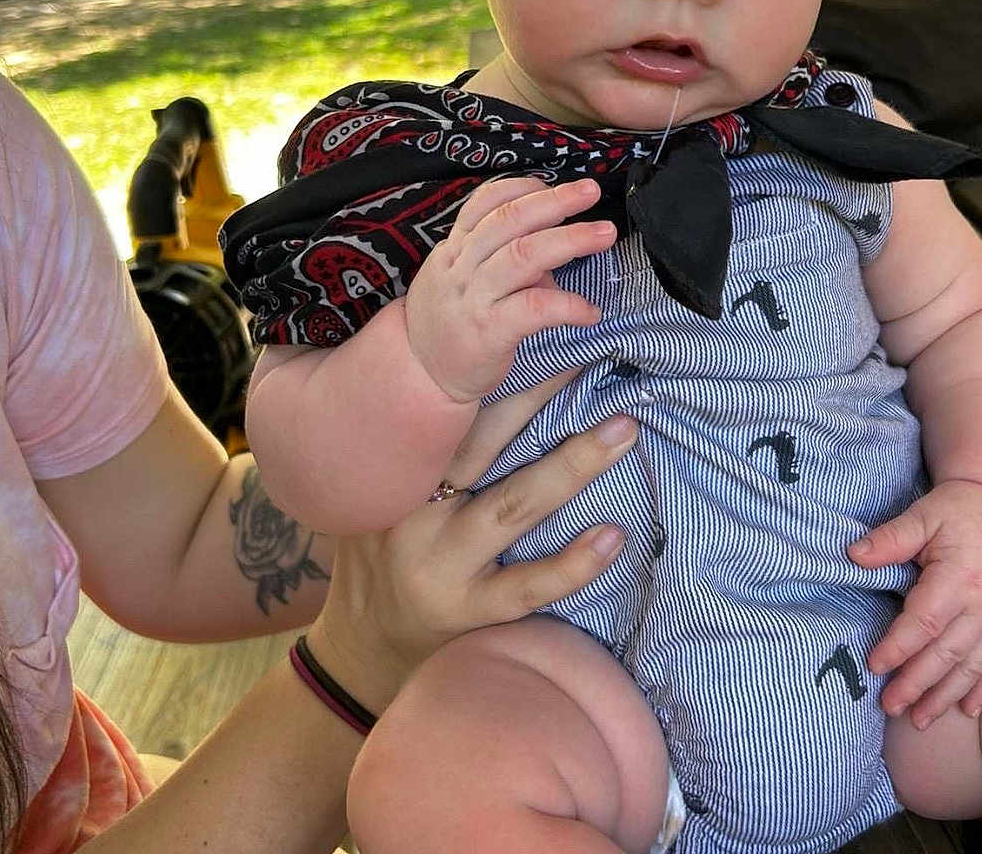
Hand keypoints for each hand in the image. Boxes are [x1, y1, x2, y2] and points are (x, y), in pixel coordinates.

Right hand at [305, 369, 637, 712]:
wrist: (358, 649)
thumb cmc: (380, 552)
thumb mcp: (377, 490)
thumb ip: (414, 445)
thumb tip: (465, 370)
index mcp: (397, 473)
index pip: (451, 410)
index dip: (493, 370)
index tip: (537, 332)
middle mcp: (418, 512)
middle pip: (485, 443)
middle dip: (539, 396)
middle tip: (591, 358)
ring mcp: (446, 565)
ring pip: (515, 506)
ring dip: (573, 465)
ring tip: (623, 430)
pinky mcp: (470, 613)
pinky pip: (526, 586)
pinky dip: (572, 563)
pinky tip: (613, 537)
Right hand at [404, 176, 616, 402]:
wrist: (422, 374)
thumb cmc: (451, 322)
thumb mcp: (464, 279)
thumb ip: (503, 258)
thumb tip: (554, 249)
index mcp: (456, 249)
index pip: (485, 202)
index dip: (522, 188)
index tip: (552, 187)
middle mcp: (462, 267)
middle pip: (510, 221)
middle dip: (555, 201)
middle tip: (590, 192)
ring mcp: (474, 298)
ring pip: (523, 256)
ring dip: (570, 240)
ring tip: (603, 235)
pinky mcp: (489, 332)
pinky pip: (533, 309)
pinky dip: (568, 305)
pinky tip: (590, 311)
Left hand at [848, 479, 981, 727]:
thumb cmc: (959, 509)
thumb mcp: (922, 514)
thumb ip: (890, 539)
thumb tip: (852, 555)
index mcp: (959, 577)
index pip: (925, 621)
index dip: (899, 646)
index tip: (874, 665)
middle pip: (947, 652)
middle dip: (917, 683)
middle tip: (889, 705)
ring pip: (972, 665)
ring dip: (946, 695)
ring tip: (920, 720)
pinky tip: (968, 711)